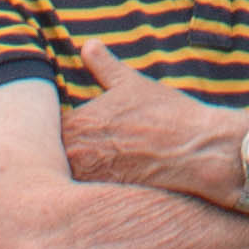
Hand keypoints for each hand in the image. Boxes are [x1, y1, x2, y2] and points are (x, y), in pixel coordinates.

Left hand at [58, 39, 242, 200]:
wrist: (200, 150)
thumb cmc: (166, 114)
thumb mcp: (131, 83)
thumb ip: (103, 65)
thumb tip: (88, 45)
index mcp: (76, 124)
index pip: (48, 133)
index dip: (62, 135)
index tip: (80, 135)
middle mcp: (76, 155)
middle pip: (56, 161)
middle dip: (69, 157)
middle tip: (96, 153)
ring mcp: (90, 182)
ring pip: (72, 182)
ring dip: (81, 177)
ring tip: (108, 169)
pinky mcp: (107, 203)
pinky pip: (91, 200)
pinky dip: (98, 193)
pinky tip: (119, 184)